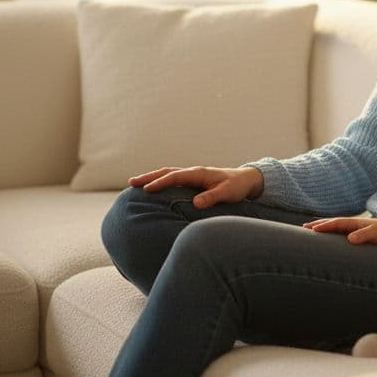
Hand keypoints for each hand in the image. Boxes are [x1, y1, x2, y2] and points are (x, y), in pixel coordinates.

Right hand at [128, 166, 263, 208]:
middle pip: (167, 172)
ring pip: (167, 174)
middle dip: (149, 177)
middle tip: (132, 182)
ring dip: (151, 178)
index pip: (176, 176)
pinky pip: (172, 179)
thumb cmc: (236, 187)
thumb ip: (212, 197)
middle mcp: (193, 172)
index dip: (161, 182)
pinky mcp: (192, 181)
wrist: (245, 180)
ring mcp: (191, 176)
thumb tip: (196, 203)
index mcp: (199, 173)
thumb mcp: (227, 193)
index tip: (147, 189)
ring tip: (134, 183)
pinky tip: (151, 188)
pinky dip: (160, 181)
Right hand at [302, 217, 376, 245]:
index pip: (336, 223)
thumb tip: (349, 239)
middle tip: (303, 228)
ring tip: (309, 231)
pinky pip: (338, 233)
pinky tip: (325, 238)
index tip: (312, 230)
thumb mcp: (375, 234)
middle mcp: (351, 225)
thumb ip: (363, 236)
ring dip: (322, 228)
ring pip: (333, 228)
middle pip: (331, 223)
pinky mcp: (355, 235)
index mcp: (354, 223)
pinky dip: (329, 233)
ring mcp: (352, 229)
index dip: (324, 226)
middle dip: (318, 225)